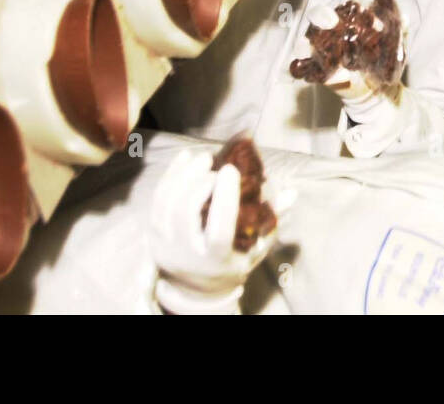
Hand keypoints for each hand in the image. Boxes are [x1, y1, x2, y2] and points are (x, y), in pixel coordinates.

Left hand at [150, 149, 276, 314]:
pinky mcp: (152, 230)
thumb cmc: (230, 262)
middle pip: (186, 211)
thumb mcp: (254, 250)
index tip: (231, 170)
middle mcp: (185, 252)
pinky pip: (157, 197)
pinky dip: (171, 174)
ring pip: (168, 201)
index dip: (224, 198)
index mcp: (215, 259)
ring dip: (185, 174)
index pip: (218, 229)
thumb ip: (271, 221)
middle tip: (215, 164)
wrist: (194, 286)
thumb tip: (290, 192)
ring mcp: (164, 241)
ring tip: (204, 158)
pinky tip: (186, 158)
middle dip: (200, 182)